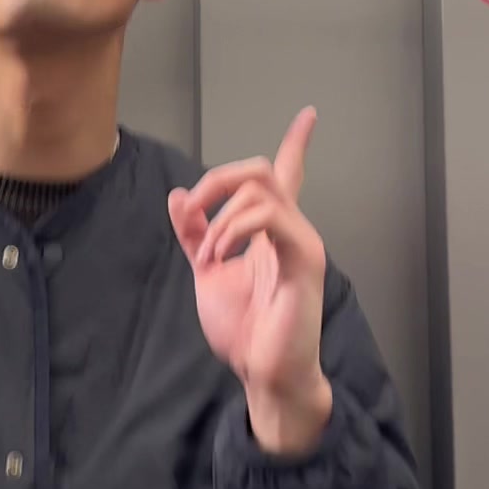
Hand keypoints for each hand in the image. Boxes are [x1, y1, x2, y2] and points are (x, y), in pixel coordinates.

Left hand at [168, 108, 331, 456]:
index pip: (286, 175)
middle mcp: (291, 228)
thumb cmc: (245, 330)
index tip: (308, 115)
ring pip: (261, 187)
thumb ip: (195, 236)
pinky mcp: (304, 258)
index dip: (297, 143)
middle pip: (260, 169)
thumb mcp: (208, 275)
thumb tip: (179, 197)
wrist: (263, 373)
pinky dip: (234, 230)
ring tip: (209, 255)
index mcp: (271, 231)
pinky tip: (222, 257)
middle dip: (217, 180)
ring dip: (220, 216)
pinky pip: (270, 216)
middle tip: (194, 212)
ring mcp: (301, 241)